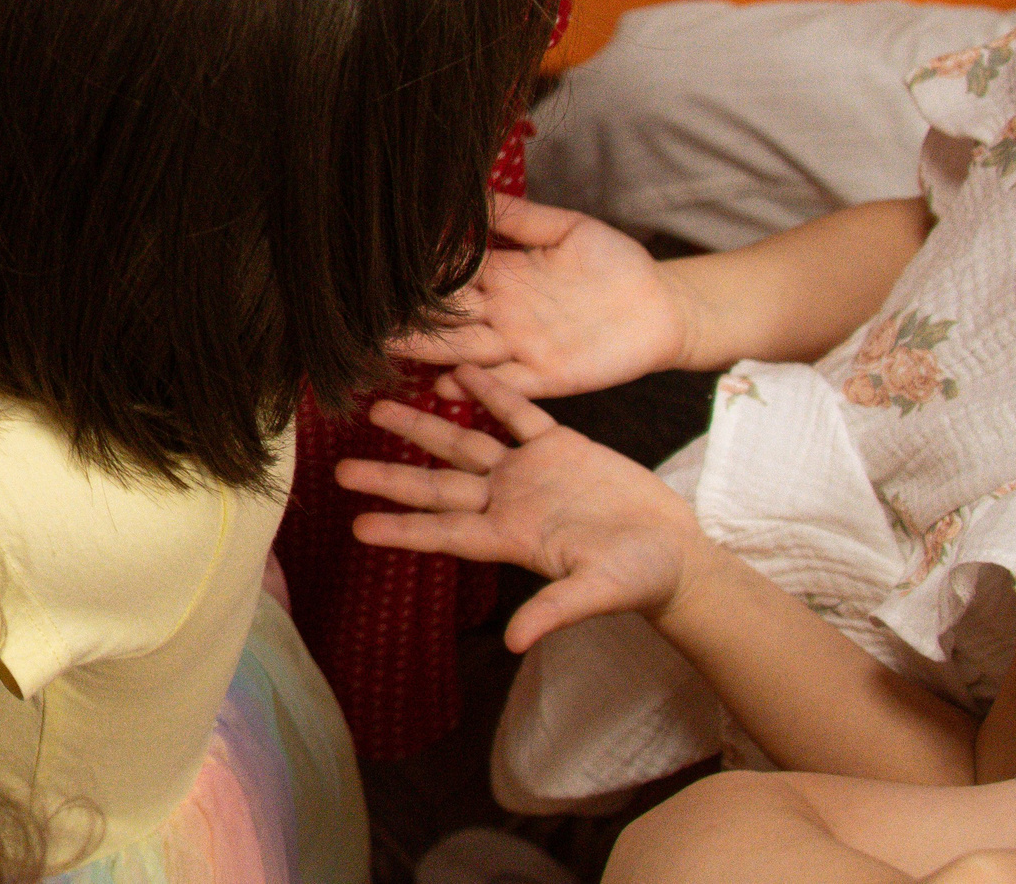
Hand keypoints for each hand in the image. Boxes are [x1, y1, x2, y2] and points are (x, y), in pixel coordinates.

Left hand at [339, 365, 711, 652]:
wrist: (675, 553)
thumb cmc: (639, 579)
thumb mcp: (597, 593)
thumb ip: (555, 611)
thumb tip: (514, 643)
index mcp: (510, 538)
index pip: (444, 532)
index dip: (402, 530)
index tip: (356, 527)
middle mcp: (508, 502)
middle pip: (438, 486)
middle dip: (390, 477)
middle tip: (339, 469)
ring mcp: (529, 472)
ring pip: (464, 444)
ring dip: (424, 426)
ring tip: (380, 408)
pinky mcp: (559, 446)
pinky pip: (516, 413)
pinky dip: (490, 392)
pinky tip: (459, 371)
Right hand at [392, 197, 700, 400]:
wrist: (664, 305)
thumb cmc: (617, 263)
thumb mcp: (568, 228)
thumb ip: (521, 217)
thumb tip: (472, 191)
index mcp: (502, 275)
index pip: (449, 274)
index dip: (418, 273)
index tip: (379, 269)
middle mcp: (502, 313)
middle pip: (445, 316)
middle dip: (407, 317)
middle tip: (363, 317)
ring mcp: (521, 347)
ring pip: (464, 349)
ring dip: (427, 351)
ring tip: (388, 348)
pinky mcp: (547, 377)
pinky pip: (505, 384)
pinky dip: (476, 387)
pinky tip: (445, 385)